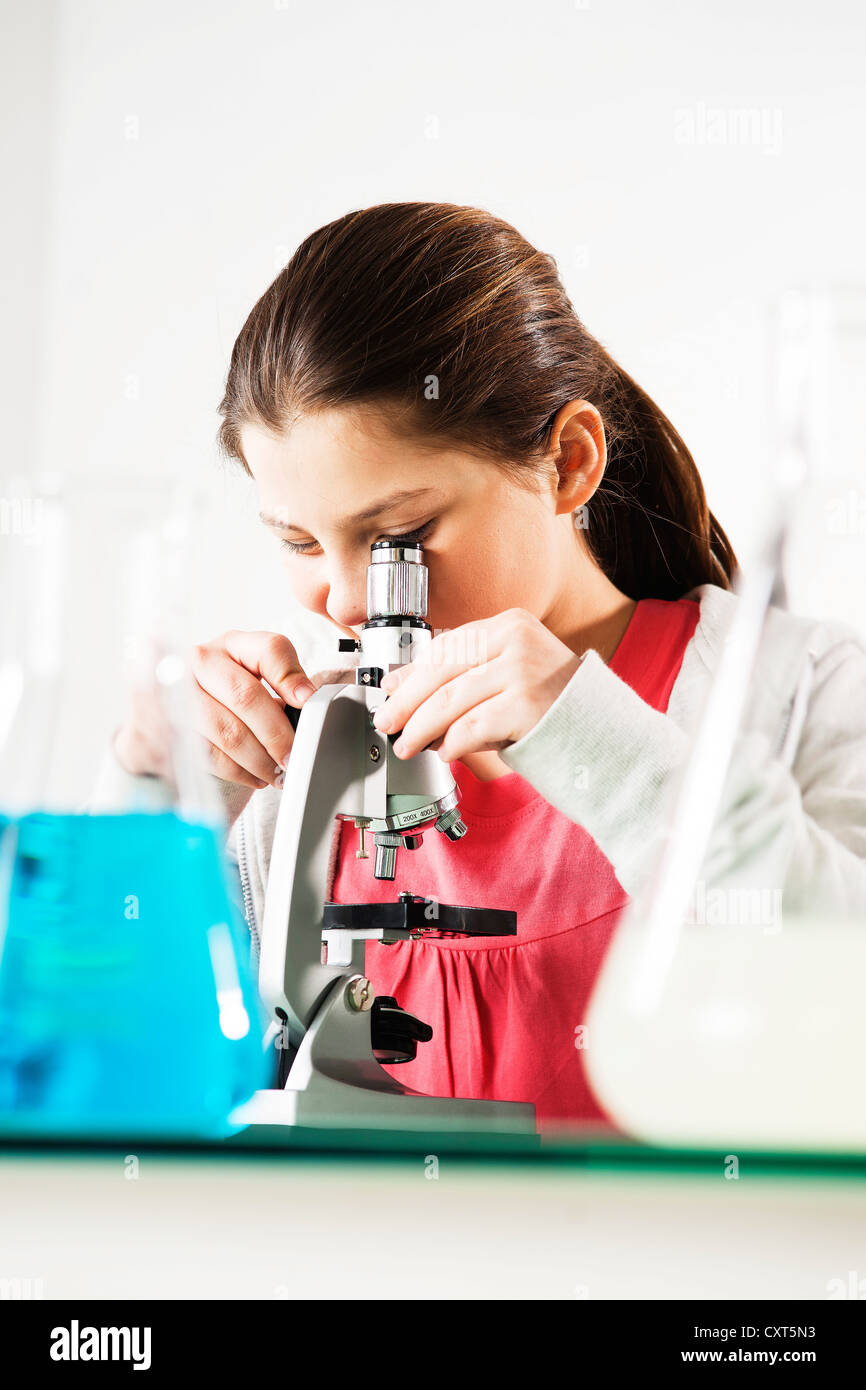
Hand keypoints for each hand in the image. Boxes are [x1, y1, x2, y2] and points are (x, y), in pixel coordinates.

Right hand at [114, 630, 316, 790]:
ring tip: (278, 772)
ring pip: (228, 731)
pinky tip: (255, 776)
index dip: (291, 676)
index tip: (307, 702)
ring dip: (260, 759)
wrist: (170, 712)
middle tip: (294, 756)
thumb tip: (307, 703)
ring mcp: (177, 692)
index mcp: (232, 644)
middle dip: (277, 734)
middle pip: (245, 696)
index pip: (268, 649)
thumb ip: (282, 684)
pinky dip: (239, 772)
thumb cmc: (224, 696)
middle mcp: (200, 661)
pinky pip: (210, 755)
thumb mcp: (254, 679)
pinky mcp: (165, 727)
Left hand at [371, 608, 582, 761]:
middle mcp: (516, 640)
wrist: (604, 731)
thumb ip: (463, 675)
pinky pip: (469, 727)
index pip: (445, 646)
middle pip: (440, 672)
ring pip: (449, 702)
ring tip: (408, 745)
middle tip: (388, 723)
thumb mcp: (508, 675)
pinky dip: (450, 743)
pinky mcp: (525, 706)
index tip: (389, 691)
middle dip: (406, 703)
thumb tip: (400, 685)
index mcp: (509, 625)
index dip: (411, 672)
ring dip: (420, 729)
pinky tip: (445, 752)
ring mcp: (522, 671)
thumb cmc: (552, 705)